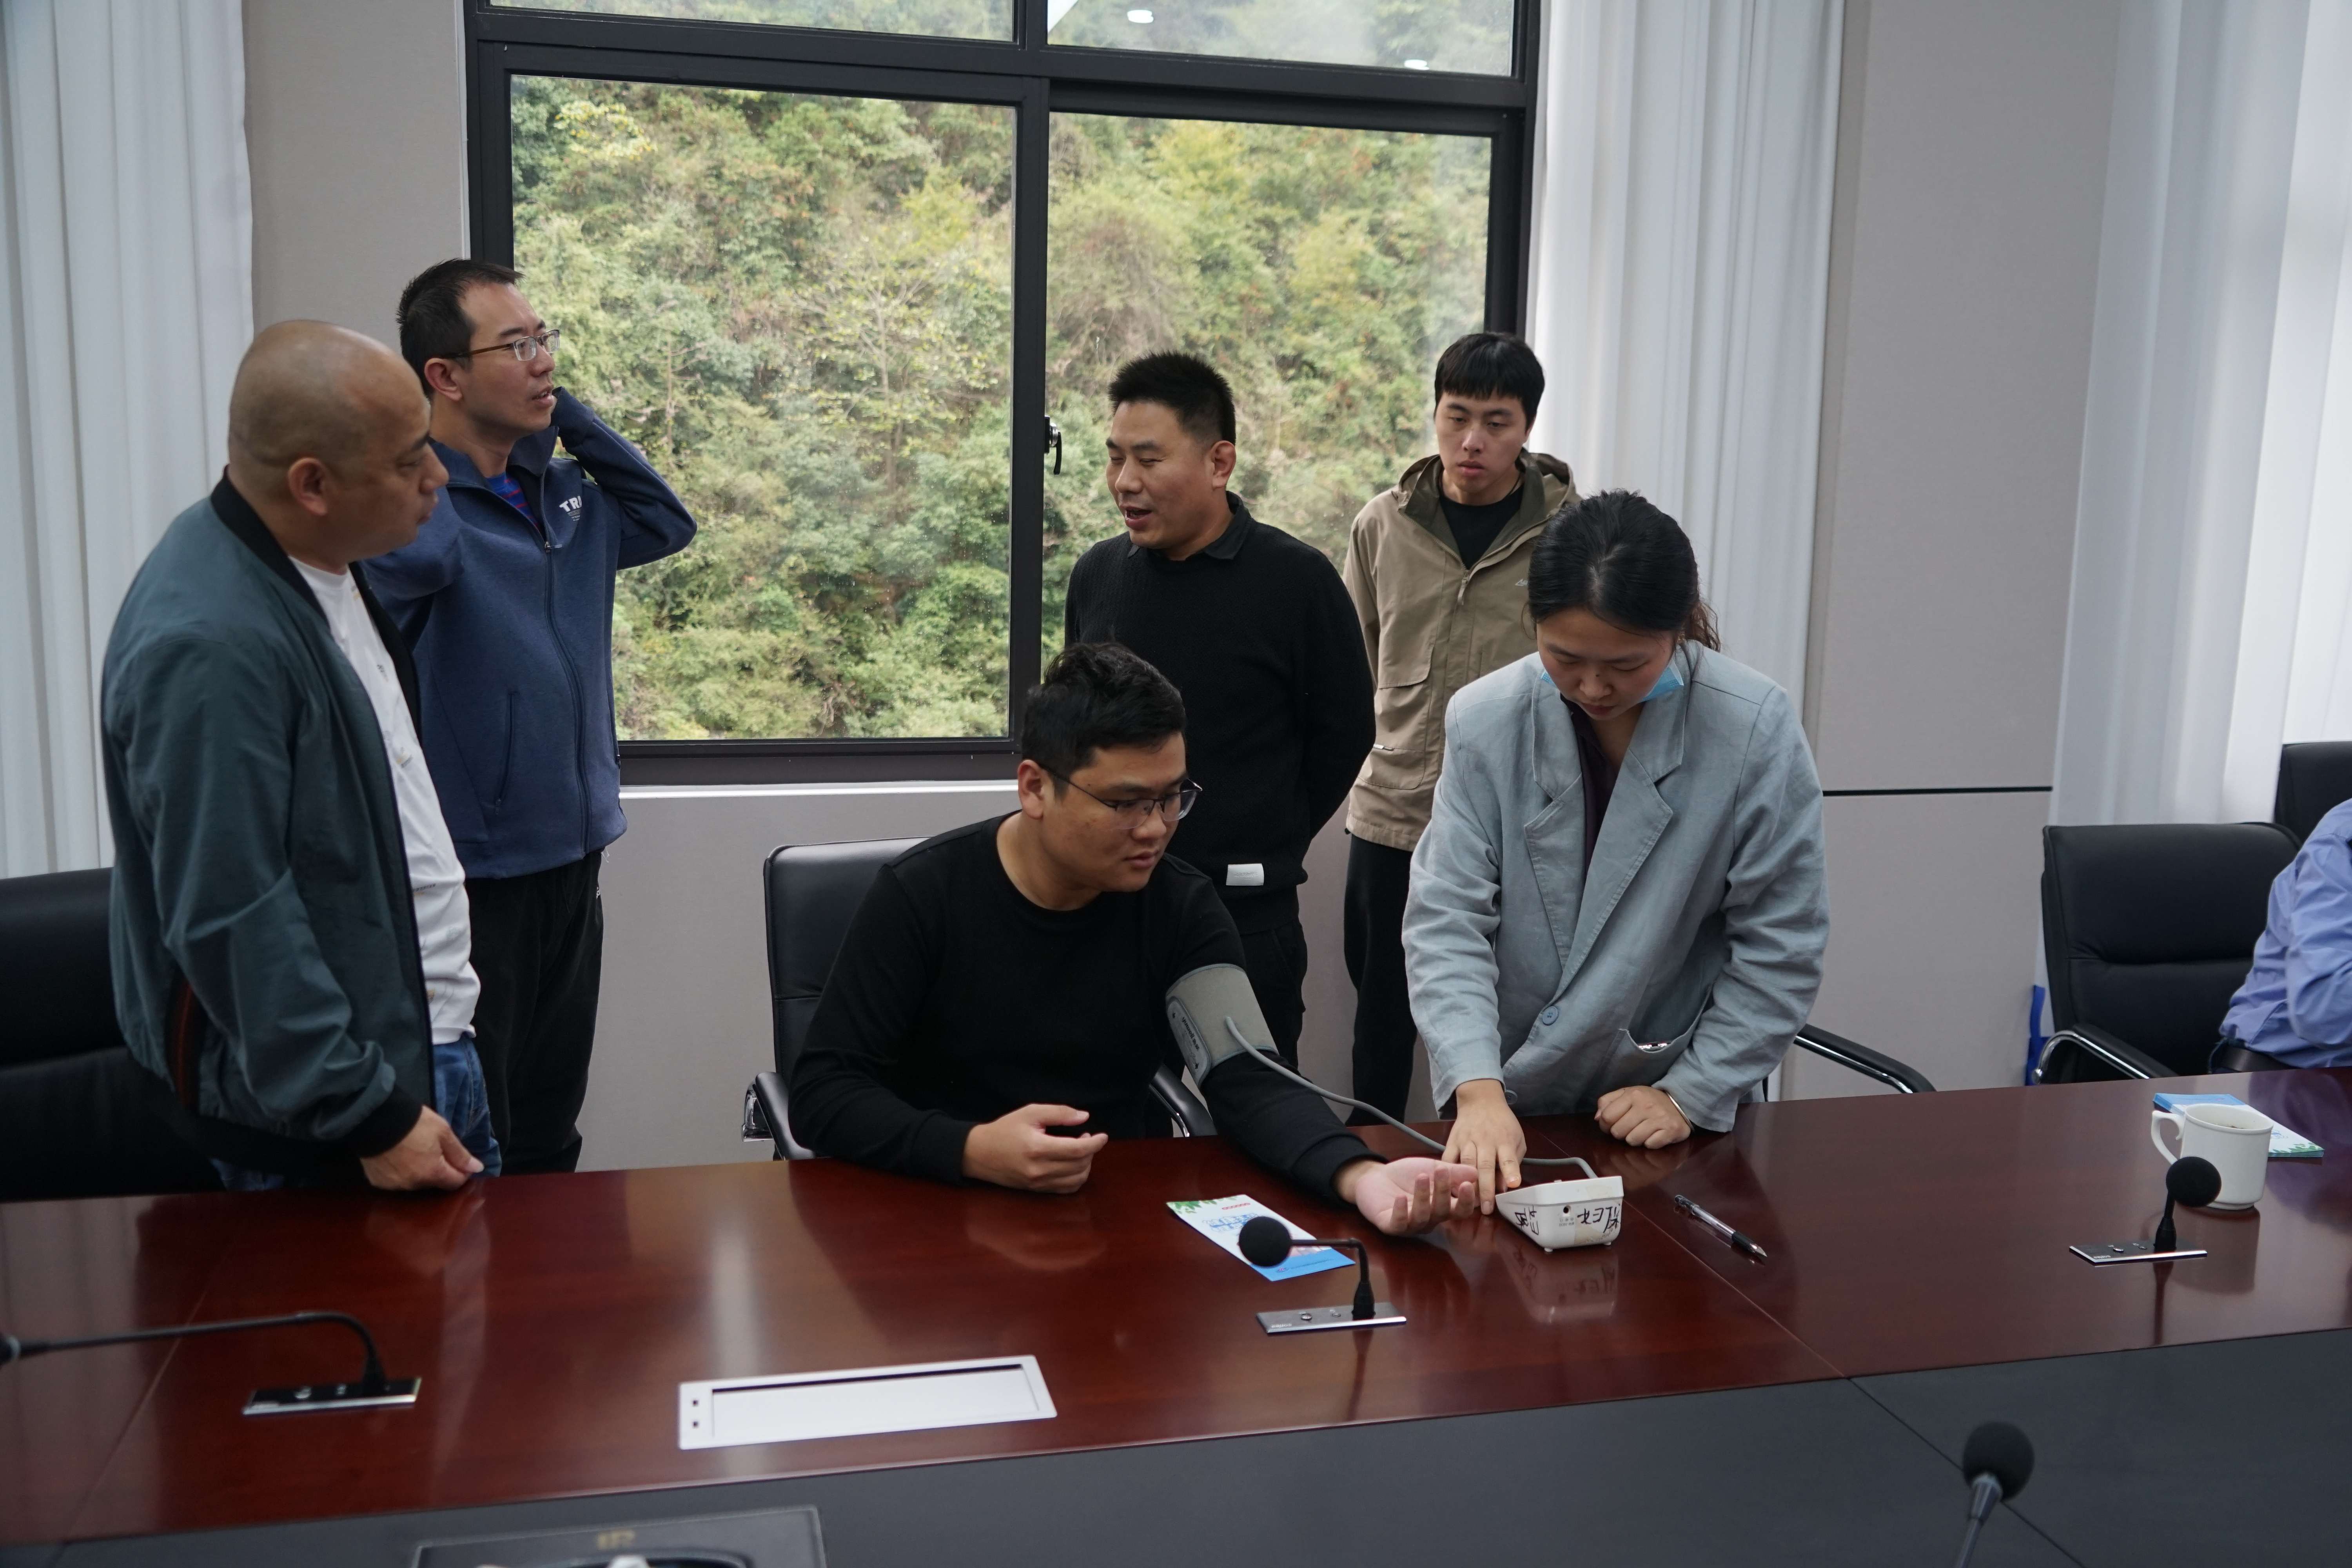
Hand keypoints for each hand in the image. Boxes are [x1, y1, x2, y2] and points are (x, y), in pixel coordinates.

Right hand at [359, 1107, 480, 1191]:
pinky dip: (400, 1172)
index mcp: (432, 1173)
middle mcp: (413, 1185)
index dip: (462, 1172)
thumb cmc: (414, 1123)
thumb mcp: (443, 1132)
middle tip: (434, 1149)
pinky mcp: (378, 1182)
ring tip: (414, 1152)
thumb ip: (460, 1154)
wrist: (376, 1119)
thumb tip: (477, 1169)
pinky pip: (396, 1181)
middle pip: (435, 1183)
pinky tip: (397, 1157)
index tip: (460, 1160)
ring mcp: (394, 1185)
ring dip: (419, 1172)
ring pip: (415, 1183)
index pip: (455, 1182)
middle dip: (440, 1170)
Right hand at [961, 1104, 1107, 1193]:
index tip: (1102, 1136)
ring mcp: (1038, 1183)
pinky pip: (1066, 1189)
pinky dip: (1076, 1178)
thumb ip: (1059, 1112)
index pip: (1077, 1149)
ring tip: (1080, 1150)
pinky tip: (1073, 1165)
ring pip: (1076, 1180)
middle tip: (1087, 1137)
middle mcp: (1039, 1169)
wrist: (979, 1154)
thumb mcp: (1029, 1112)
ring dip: (1086, 1165)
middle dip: (1090, 1151)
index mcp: (1038, 1148)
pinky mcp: (1037, 1191)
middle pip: (1080, 1165)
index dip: (1095, 1143)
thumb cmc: (1004, 1130)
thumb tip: (1084, 1117)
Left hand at [1336, 1156, 1479, 1234]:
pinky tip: (1401, 1199)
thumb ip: (1453, 1172)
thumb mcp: (1432, 1168)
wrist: (1375, 1177)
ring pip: (1422, 1216)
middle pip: (1442, 1212)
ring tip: (1421, 1177)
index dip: (1466, 1201)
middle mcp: (1429, 1219)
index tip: (1468, 1185)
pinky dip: (1401, 1212)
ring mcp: (1410, 1224)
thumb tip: (1476, 1173)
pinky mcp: (1391, 1226)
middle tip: (1442, 1172)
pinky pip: (1399, 1223)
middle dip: (1443, 1191)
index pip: (1460, 1210)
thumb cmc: (1407, 1175)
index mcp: (1442, 1207)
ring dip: (1423, 1197)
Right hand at [1442, 1079, 1524, 1213]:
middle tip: (1486, 1208)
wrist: (1480, 1101)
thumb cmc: (1502, 1124)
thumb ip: (1513, 1161)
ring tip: (1469, 1203)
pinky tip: (1449, 1187)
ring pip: (1466, 1164)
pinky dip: (1448, 1173)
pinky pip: (1448, 1159)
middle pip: (1485, 1166)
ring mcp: (1467, 1140)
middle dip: (1485, 1188)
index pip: (1508, 1158)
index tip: (1513, 1184)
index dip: (1511, 1171)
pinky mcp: (1452, 1141)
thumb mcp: (1516, 1138)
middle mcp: (1485, 1141)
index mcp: (1504, 1141)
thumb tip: (1507, 1186)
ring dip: (1467, 1184)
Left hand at [1595, 1084, 1691, 1148]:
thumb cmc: (1648, 1100)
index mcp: (1633, 1095)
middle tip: (1629, 1128)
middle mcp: (1646, 1105)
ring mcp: (1659, 1118)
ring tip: (1642, 1131)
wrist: (1680, 1103)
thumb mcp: (1628, 1094)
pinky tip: (1654, 1135)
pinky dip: (1650, 1143)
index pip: (1606, 1117)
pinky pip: (1650, 1145)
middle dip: (1620, 1133)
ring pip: (1632, 1141)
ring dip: (1635, 1139)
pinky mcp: (1671, 1130)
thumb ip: (1608, 1102)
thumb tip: (1598, 1118)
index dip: (1605, 1125)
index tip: (1612, 1125)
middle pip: (1618, 1131)